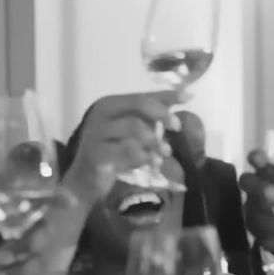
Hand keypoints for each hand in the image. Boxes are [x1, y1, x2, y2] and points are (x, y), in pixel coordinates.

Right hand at [63, 91, 181, 204]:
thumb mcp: (133, 130)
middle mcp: (100, 114)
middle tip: (177, 127)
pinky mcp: (97, 154)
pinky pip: (127, 151)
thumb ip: (154, 112)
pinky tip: (153, 162)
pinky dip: (145, 156)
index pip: (141, 95)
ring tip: (165, 152)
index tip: (188, 98)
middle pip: (137, 105)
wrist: (86, 179)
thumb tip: (186, 95)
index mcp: (109, 104)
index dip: (165, 97)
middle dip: (161, 114)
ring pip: (134, 127)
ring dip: (155, 140)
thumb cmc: (112, 151)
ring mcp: (96, 134)